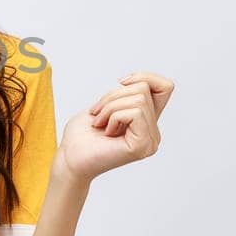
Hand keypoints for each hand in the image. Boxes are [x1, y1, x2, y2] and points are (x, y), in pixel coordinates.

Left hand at [57, 71, 173, 182]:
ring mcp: (150, 141)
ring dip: (110, 107)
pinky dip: (113, 116)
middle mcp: (153, 132)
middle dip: (113, 96)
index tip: (121, 83)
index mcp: (147, 121)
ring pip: (139, 99)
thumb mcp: (106, 104)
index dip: (144, 77)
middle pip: (144, 89)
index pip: (165, 87)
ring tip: (100, 124)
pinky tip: (106, 132)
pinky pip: (135, 113)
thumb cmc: (82, 135)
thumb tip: (139, 82)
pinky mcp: (143, 146)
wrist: (69, 158)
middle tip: (98, 115)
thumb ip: (128, 93)